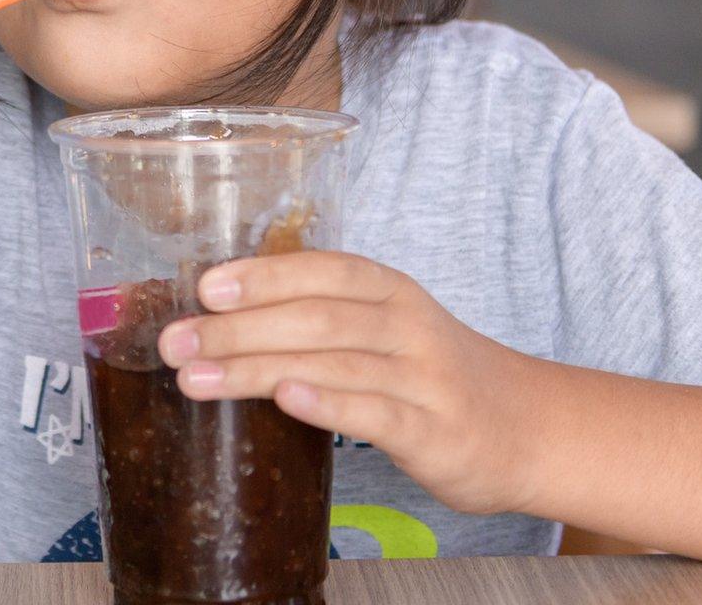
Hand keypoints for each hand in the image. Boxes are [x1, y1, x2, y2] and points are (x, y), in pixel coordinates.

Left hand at [156, 251, 541, 516]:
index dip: (263, 274)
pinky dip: (327, 403)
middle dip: (236, 328)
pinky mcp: (436, 432)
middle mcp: (408, 326)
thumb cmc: (431, 375)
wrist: (527, 429)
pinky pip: (375, 412)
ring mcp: (424, 378)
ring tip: (196, 378)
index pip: (323, 270)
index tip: (204, 287)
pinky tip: (284, 398)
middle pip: (315, 317)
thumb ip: (319, 317)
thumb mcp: (385, 328)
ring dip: (256, 368)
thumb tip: (218, 317)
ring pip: (331, 363)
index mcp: (390, 291)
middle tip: (174, 342)